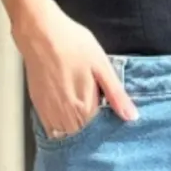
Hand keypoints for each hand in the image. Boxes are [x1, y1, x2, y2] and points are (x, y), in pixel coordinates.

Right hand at [13, 0, 137, 136]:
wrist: (39, 31)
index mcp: (84, 107)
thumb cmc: (72, 44)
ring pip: (65, 136)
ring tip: (82, 117)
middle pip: (82, 138)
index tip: (109, 124)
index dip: (106, 131)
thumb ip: (116, 95)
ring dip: (75, 132)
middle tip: (97, 120)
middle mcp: (65, 115)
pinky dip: (60, 127)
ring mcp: (49, 112)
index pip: (99, 134)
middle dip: (90, 134)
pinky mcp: (38, 106)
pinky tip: (68, 114)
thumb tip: (132, 117)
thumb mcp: (102, 66)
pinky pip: (51, 129)